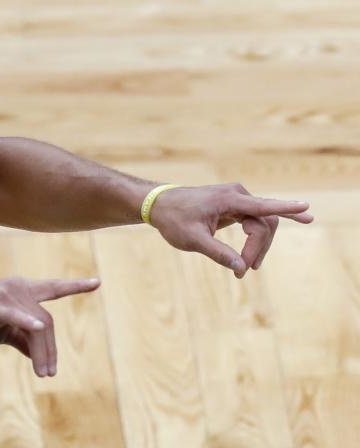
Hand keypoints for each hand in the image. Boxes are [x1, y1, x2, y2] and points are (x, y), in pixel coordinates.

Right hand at [0, 276, 99, 377]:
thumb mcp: (2, 330)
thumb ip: (23, 337)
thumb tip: (39, 353)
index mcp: (20, 290)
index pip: (52, 288)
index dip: (74, 286)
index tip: (96, 282)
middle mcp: (17, 287)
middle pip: (48, 321)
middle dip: (52, 350)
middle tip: (49, 374)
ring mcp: (5, 295)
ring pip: (38, 327)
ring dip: (43, 353)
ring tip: (44, 374)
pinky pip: (16, 315)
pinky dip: (28, 321)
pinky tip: (38, 327)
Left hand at [148, 183, 312, 277]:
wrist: (159, 205)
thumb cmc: (173, 219)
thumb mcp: (192, 240)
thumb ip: (218, 253)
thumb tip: (241, 268)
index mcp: (228, 199)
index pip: (263, 206)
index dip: (286, 208)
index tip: (306, 208)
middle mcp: (237, 195)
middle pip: (265, 223)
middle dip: (260, 247)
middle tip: (246, 269)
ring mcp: (237, 199)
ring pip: (262, 224)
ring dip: (258, 246)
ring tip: (246, 267)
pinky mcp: (235, 206)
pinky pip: (255, 222)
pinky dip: (255, 239)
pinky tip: (261, 250)